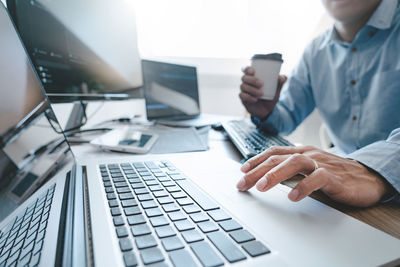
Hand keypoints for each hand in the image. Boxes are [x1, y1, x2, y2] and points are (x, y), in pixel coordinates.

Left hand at [236, 146, 391, 206]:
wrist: (367, 177)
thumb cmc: (335, 173)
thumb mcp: (309, 167)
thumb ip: (290, 169)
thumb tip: (266, 176)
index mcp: (301, 152)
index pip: (274, 152)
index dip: (256, 160)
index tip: (242, 170)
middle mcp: (309, 155)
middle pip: (278, 158)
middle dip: (257, 170)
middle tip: (242, 183)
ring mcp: (321, 164)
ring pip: (295, 163)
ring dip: (275, 174)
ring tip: (261, 186)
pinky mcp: (335, 177)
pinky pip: (317, 179)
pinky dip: (304, 187)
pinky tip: (293, 197)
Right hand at [239, 66, 286, 119]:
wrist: (267, 110)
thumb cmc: (270, 95)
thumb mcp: (276, 89)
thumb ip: (280, 83)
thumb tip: (283, 78)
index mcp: (253, 77)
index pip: (246, 70)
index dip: (246, 69)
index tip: (252, 71)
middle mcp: (246, 83)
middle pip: (244, 78)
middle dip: (252, 80)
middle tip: (262, 83)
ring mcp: (244, 91)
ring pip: (243, 87)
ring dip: (252, 89)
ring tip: (262, 93)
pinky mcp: (243, 99)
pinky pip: (242, 96)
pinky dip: (249, 97)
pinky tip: (255, 99)